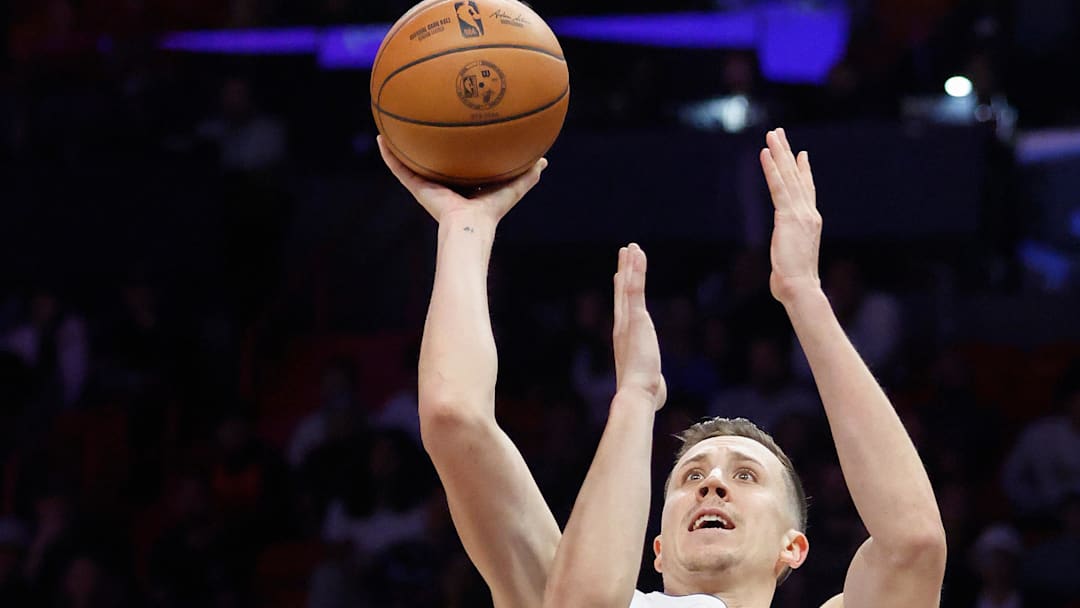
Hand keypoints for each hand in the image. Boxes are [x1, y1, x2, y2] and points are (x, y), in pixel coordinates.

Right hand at [377, 135, 546, 224]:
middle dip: (426, 146)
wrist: (470, 226)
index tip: (452, 134)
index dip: (455, 150)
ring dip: (400, 146)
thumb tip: (545, 161)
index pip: (458, 163)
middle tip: (420, 124)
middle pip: (432, 161)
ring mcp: (427, 186)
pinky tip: (380, 138)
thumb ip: (527, 175)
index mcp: (463, 185)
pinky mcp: (417, 187)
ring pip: (410, 162)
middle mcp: (443, 184)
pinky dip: (389, 155)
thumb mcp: (513, 187)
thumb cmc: (492, 211)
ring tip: (390, 126)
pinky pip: (399, 168)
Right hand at [612, 243, 665, 409]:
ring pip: (629, 286)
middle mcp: (623, 327)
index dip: (622, 293)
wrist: (637, 394)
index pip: (624, 311)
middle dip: (624, 272)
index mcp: (625, 340)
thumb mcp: (649, 386)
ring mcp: (628, 320)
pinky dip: (636, 269)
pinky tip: (636, 254)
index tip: (621, 278)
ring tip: (631, 247)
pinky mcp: (637, 316)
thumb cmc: (644, 395)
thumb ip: (652, 385)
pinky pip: (636, 287)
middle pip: (622, 293)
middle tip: (624, 254)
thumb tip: (656, 397)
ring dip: (630, 265)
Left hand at [760, 128, 821, 303]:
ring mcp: (800, 213)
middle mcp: (808, 213)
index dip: (803, 171)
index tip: (801, 154)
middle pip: (797, 177)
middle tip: (780, 134)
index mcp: (810, 222)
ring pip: (788, 176)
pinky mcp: (787, 216)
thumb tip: (782, 267)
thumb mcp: (791, 260)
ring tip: (773, 134)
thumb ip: (788, 252)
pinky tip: (765, 153)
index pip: (806, 191)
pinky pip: (778, 187)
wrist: (800, 287)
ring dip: (779, 153)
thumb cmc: (793, 283)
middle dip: (787, 154)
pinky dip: (771, 169)